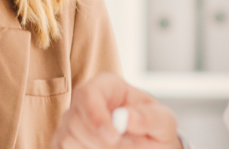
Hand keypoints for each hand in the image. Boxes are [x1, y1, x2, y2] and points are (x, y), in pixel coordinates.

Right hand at [50, 73, 181, 148]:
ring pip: (67, 139)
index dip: (96, 116)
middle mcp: (84, 102)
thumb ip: (150, 117)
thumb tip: (128, 117)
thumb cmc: (154, 128)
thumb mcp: (163, 122)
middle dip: (98, 141)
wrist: (149, 145)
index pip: (88, 94)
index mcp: (107, 86)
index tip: (113, 137)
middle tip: (126, 148)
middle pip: (73, 120)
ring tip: (121, 148)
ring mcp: (71, 123)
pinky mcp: (64, 143)